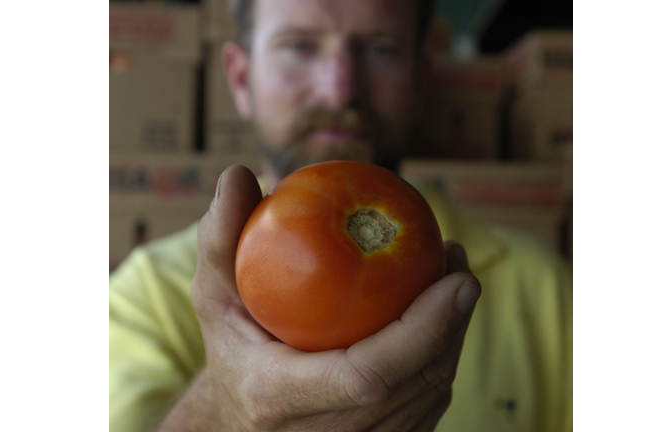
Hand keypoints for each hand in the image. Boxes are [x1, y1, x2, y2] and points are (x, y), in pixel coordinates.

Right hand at [156, 165, 480, 431]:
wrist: (237, 418)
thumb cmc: (230, 346)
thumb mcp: (213, 293)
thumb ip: (221, 237)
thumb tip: (237, 175)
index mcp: (277, 398)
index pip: (366, 376)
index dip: (423, 332)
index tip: (458, 280)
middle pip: (414, 387)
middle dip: (452, 324)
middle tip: (458, 265)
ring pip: (428, 399)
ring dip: (453, 339)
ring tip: (453, 282)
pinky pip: (425, 409)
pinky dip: (440, 361)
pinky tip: (440, 320)